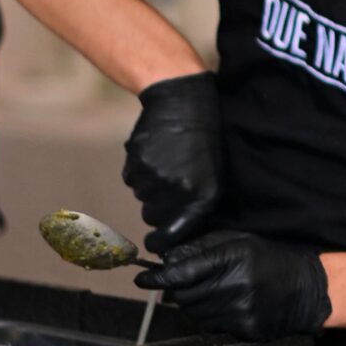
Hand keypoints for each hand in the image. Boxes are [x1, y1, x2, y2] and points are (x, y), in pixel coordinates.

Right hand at [123, 72, 226, 251]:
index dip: (161, 242)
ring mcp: (152, 176)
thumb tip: (177, 230)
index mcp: (199, 197)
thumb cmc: (205, 142)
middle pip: (152, 216)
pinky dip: (139, 171)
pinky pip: (131, 178)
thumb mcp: (215, 176)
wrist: (183, 102)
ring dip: (150, 187)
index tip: (155, 243)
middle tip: (170, 186)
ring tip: (166, 163)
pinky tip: (154, 155)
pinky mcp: (135, 161)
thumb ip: (198, 206)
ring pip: (141, 196)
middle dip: (157, 207)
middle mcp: (174, 191)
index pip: (171, 235)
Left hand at [136, 228, 330, 340]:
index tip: (142, 278)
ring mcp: (241, 312)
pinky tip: (227, 306)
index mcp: (234, 259)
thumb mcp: (240, 242)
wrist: (309, 289)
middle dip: (179, 290)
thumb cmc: (272, 260)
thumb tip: (169, 259)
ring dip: (194, 304)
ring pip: (194, 313)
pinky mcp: (246, 330)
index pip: (183, 273)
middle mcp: (236, 286)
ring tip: (213, 293)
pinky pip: (212, 327)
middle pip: (184, 296)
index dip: (158, 277)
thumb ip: (203, 248)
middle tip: (188, 283)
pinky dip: (211, 317)